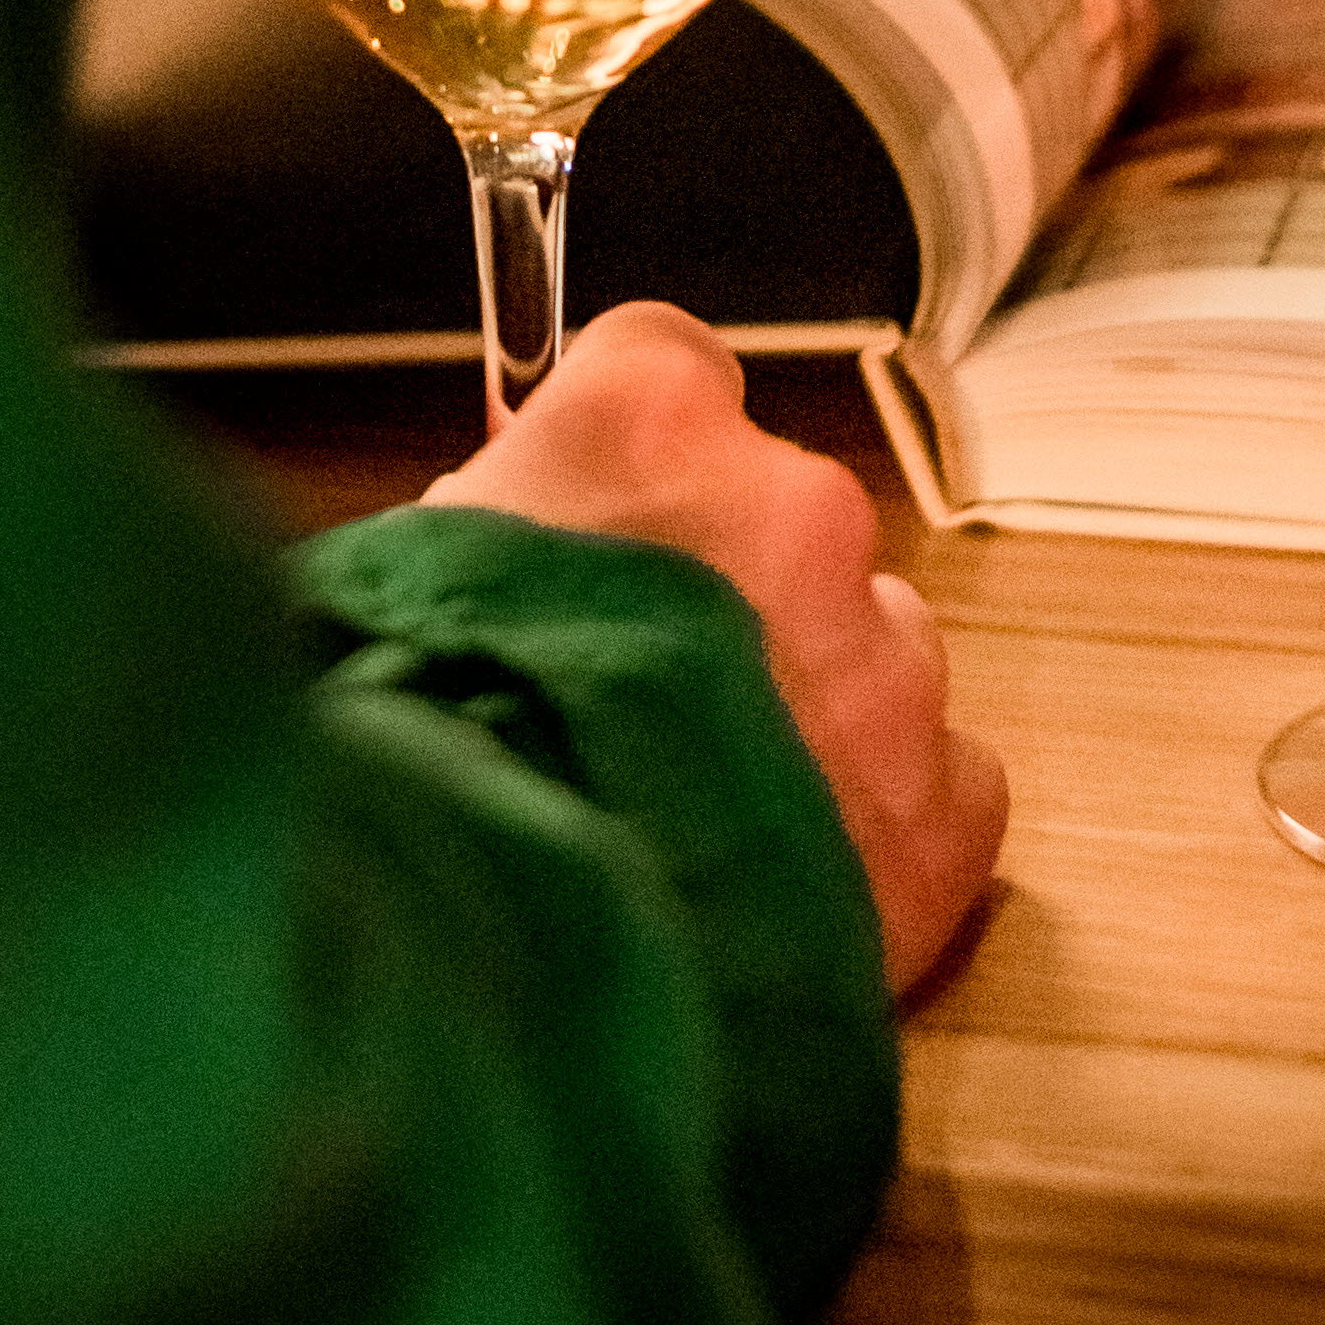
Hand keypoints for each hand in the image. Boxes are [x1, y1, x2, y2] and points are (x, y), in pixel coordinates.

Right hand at [428, 306, 1008, 993]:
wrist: (491, 961)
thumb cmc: (407, 766)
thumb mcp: (382, 591)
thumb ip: (480, 535)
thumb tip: (508, 544)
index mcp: (645, 428)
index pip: (667, 363)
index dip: (628, 456)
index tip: (601, 512)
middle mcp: (793, 513)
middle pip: (783, 518)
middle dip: (723, 594)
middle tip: (627, 699)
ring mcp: (881, 663)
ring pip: (873, 649)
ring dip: (807, 707)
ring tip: (700, 811)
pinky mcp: (938, 809)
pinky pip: (942, 784)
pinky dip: (880, 825)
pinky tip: (780, 878)